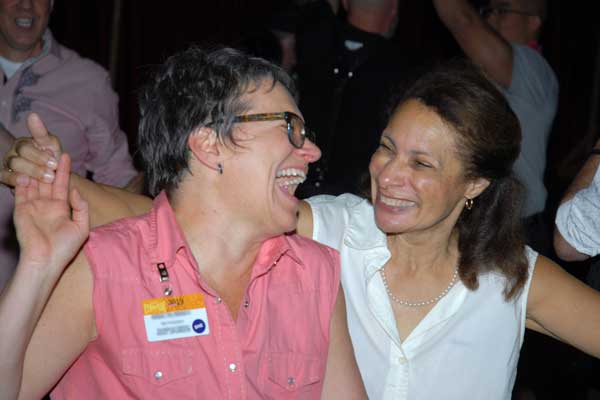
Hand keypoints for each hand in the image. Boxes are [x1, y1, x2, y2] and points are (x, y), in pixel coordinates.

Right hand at [1, 113, 61, 187]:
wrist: (51, 182)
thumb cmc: (52, 163)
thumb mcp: (55, 151)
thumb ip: (47, 139)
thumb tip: (33, 117)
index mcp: (33, 139)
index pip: (37, 133)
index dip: (37, 127)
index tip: (34, 117)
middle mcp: (19, 148)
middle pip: (24, 148)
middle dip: (39, 157)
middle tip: (54, 166)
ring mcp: (10, 161)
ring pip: (15, 162)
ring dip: (32, 170)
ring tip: (48, 177)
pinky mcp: (5, 174)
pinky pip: (6, 176)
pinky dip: (15, 179)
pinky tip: (25, 181)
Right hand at [14, 153, 88, 273]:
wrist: (46, 260)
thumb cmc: (65, 247)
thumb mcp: (81, 226)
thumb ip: (81, 207)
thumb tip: (76, 189)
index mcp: (61, 207)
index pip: (62, 183)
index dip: (64, 170)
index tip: (66, 155)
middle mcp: (46, 204)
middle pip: (47, 180)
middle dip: (48, 164)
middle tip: (48, 147)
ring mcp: (33, 206)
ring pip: (34, 183)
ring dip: (35, 170)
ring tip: (37, 153)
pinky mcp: (21, 210)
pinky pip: (21, 192)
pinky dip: (22, 181)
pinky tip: (26, 170)